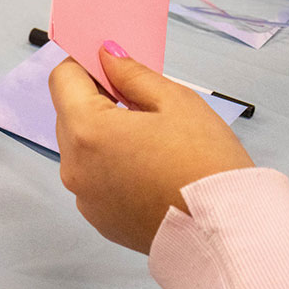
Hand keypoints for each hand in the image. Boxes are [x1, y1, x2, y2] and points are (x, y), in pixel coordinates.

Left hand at [48, 43, 254, 253]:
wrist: (226, 233)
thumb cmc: (206, 163)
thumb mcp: (176, 101)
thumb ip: (132, 73)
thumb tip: (107, 55)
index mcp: (86, 130)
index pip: (62, 79)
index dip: (84, 65)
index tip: (111, 65)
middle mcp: (72, 165)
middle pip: (69, 114)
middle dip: (97, 101)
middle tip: (140, 103)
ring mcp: (82, 196)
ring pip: (80, 148)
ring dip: (103, 135)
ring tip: (149, 140)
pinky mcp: (97, 218)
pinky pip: (93, 178)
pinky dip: (110, 167)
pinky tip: (147, 170)